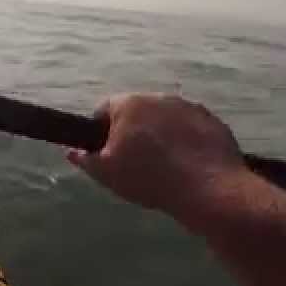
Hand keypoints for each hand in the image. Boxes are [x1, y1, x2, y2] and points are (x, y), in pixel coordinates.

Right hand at [66, 94, 253, 219]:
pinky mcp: (212, 121)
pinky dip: (186, 141)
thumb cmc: (150, 179)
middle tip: (135, 162)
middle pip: (137, 112)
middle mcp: (159, 97)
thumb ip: (86, 159)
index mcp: (129, 104)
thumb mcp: (107, 174)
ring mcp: (189, 107)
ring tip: (164, 166)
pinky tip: (187, 166)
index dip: (101, 131)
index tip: (107, 153)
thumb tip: (72, 150)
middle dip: (133, 132)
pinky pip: (190, 128)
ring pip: (165, 119)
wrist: (208, 188)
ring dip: (161, 135)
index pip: (104, 109)